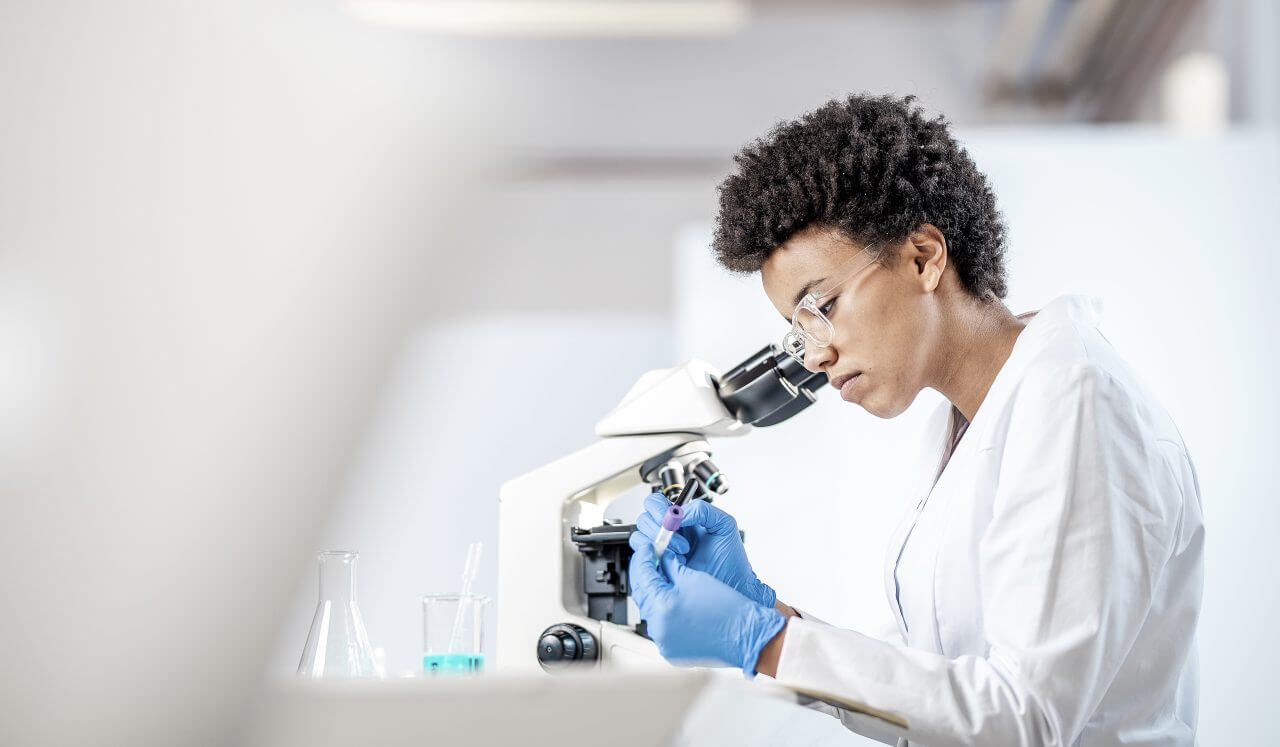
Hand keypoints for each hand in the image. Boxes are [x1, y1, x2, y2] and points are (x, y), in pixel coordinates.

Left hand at [628, 530, 784, 674]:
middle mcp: (659, 627)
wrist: (745, 636)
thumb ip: (670, 566)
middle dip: (646, 575)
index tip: (650, 549)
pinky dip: (663, 613)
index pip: (642, 574)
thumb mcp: (695, 578)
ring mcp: (664, 642)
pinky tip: (672, 602)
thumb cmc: (727, 610)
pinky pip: (659, 627)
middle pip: (642, 593)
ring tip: (666, 582)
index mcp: (662, 606)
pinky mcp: (671, 651)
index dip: (644, 557)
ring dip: (654, 594)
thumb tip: (660, 558)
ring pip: (649, 611)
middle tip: (654, 562)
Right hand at [634, 492, 775, 607]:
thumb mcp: (723, 525)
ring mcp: (662, 551)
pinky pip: (642, 559)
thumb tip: (679, 513)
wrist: (732, 585)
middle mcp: (668, 533)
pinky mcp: (659, 568)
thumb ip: (703, 510)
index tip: (669, 518)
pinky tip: (672, 563)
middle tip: (680, 541)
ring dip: (658, 544)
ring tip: (682, 554)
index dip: (657, 508)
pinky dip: (653, 558)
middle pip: (643, 519)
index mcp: (682, 519)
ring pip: (639, 538)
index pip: (656, 503)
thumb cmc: (730, 559)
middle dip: (658, 529)